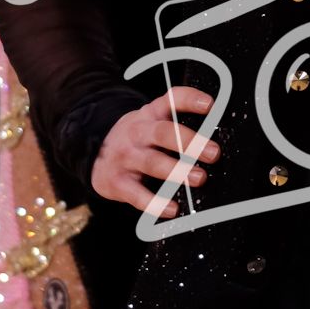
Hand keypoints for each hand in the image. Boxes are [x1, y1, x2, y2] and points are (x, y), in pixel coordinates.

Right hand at [91, 88, 219, 218]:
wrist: (95, 153)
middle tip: (213, 153)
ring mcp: (125, 157)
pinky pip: (136, 194)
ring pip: (151, 162)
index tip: (209, 105)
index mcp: (151, 114)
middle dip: (189, 142)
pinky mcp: (116, 182)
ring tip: (199, 178)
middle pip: (163, 132)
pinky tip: (172, 208)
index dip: (189, 100)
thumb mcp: (152, 123)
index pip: (170, 100)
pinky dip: (155, 203)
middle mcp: (137, 132)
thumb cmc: (138, 140)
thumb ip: (177, 127)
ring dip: (176, 170)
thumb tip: (214, 143)